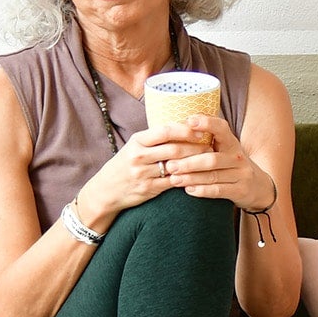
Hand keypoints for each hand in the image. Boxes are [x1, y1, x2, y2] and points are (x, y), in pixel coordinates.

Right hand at [72, 121, 216, 222]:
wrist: (106, 190)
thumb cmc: (125, 165)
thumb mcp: (134, 146)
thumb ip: (155, 138)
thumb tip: (184, 126)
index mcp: (137, 141)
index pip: (165, 131)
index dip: (185, 129)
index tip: (202, 128)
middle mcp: (139, 156)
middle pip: (174, 149)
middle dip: (196, 147)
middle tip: (212, 145)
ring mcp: (143, 174)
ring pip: (176, 167)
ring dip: (195, 163)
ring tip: (209, 159)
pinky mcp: (148, 189)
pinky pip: (173, 183)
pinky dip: (187, 178)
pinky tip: (198, 175)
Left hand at [154, 114, 274, 211]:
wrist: (258, 186)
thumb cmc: (231, 165)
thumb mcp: (224, 149)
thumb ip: (207, 139)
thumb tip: (179, 124)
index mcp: (232, 142)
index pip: (221, 128)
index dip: (206, 123)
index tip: (188, 121)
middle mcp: (238, 157)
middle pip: (212, 158)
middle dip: (188, 162)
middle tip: (169, 165)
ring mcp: (241, 174)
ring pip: (213, 176)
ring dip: (191, 177)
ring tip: (173, 179)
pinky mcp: (241, 190)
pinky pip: (219, 190)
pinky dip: (202, 191)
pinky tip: (188, 190)